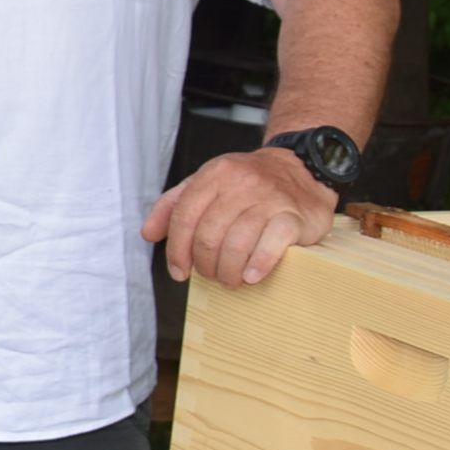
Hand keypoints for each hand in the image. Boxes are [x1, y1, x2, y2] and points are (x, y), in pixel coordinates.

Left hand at [142, 147, 339, 288]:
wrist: (301, 169)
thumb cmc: (248, 184)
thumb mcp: (206, 183)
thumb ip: (173, 205)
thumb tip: (149, 233)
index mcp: (214, 174)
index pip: (184, 216)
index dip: (176, 250)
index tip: (179, 271)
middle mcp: (241, 183)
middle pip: (208, 235)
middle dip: (204, 264)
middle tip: (211, 275)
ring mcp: (270, 198)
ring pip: (236, 243)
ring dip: (228, 271)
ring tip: (230, 279)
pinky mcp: (295, 216)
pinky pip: (272, 244)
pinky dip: (257, 265)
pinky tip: (251, 276)